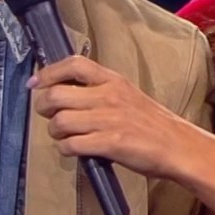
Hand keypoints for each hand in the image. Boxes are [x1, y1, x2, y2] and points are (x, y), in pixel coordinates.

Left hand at [31, 56, 195, 181]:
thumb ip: (101, 91)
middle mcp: (108, 96)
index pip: (73, 64)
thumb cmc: (153, 124)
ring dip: (55, 131)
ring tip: (63, 136)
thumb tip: (67, 92)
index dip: (49, 72)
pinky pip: (71, 145)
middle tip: (48, 115)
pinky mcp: (110, 144)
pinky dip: (66, 149)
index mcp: (113, 81)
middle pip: (56, 94)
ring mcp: (108, 120)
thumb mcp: (128, 95)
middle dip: (44, 107)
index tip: (36, 83)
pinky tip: (73, 150)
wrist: (178, 146)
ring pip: (60, 121)